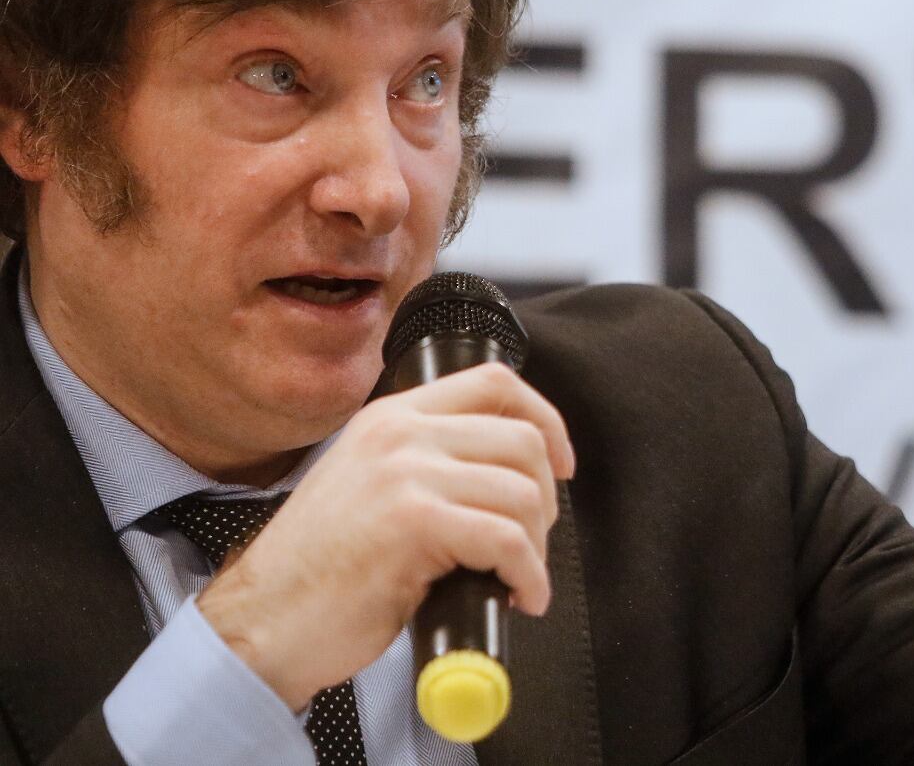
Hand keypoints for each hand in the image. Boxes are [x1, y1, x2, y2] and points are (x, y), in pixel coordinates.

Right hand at [195, 362, 575, 711]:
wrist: (261, 622)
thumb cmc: (320, 572)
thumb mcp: (372, 487)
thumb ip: (429, 464)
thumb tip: (509, 474)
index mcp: (392, 417)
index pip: (494, 383)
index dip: (545, 420)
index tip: (559, 464)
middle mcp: (400, 432)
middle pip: (523, 440)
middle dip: (544, 499)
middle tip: (528, 542)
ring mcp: (406, 473)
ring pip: (522, 493)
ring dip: (536, 546)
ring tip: (516, 576)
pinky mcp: (414, 521)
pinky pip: (508, 540)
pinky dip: (529, 575)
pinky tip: (519, 597)